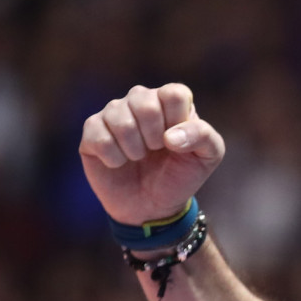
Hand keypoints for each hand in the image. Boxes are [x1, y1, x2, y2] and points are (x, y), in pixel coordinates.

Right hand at [79, 83, 224, 224]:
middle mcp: (141, 99)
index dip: (177, 122)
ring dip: (134, 149)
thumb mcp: (208, 157)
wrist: (152, 206)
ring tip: (138, 157)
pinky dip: (113, 158)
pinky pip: (99, 137)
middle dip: (154, 137)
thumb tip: (170, 137)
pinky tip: (119, 162)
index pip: (174, 94)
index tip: (176, 142)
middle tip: (156, 151)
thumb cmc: (180, 175)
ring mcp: (114, 113)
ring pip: (120, 119)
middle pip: (145, 103)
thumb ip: (204, 136)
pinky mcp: (92, 130)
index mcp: (170, 99)